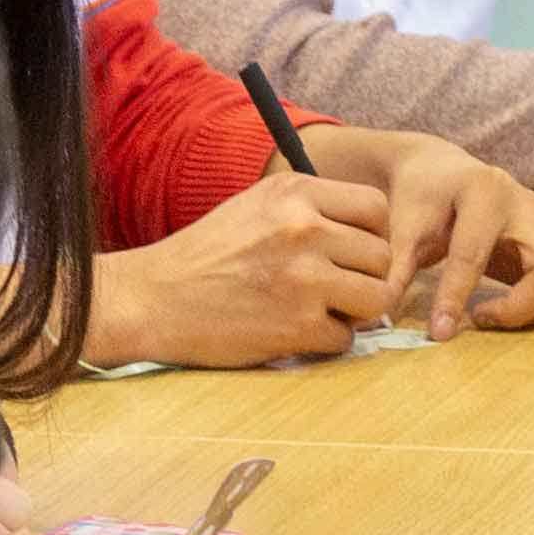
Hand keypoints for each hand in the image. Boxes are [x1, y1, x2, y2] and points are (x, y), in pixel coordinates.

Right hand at [101, 167, 398, 366]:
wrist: (150, 300)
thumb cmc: (204, 256)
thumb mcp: (255, 206)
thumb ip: (309, 209)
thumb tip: (367, 232)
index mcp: (295, 192)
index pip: (376, 208)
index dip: (371, 235)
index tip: (350, 253)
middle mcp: (305, 228)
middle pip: (382, 255)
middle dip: (364, 277)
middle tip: (334, 289)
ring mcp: (305, 278)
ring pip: (377, 297)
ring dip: (355, 311)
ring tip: (321, 311)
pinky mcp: (299, 325)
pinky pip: (346, 338)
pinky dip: (326, 342)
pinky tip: (295, 333)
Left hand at [312, 126, 533, 336]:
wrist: (444, 171)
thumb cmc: (423, 197)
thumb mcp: (403, 224)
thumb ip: (395, 265)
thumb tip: (382, 308)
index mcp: (485, 192)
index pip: (476, 255)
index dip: (456, 298)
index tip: (440, 331)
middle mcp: (530, 205)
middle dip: (524, 308)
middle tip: (485, 318)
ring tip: (517, 317)